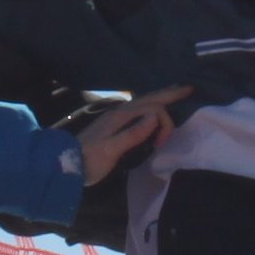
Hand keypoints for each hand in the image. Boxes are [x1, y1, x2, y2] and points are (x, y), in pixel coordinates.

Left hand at [74, 89, 195, 186]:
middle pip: (149, 98)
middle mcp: (120, 112)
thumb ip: (132, 134)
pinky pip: (138, 108)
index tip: (161, 145)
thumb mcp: (110, 151)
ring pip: (143, 101)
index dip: (165, 123)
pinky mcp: (114, 125)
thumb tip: (155, 117)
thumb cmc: (89, 161)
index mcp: (121, 117)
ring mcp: (116, 117)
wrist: (65, 165)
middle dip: (169, 93)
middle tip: (189, 88)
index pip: (153, 109)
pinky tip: (152, 109)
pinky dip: (151, 105)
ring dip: (160, 97)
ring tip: (174, 93)